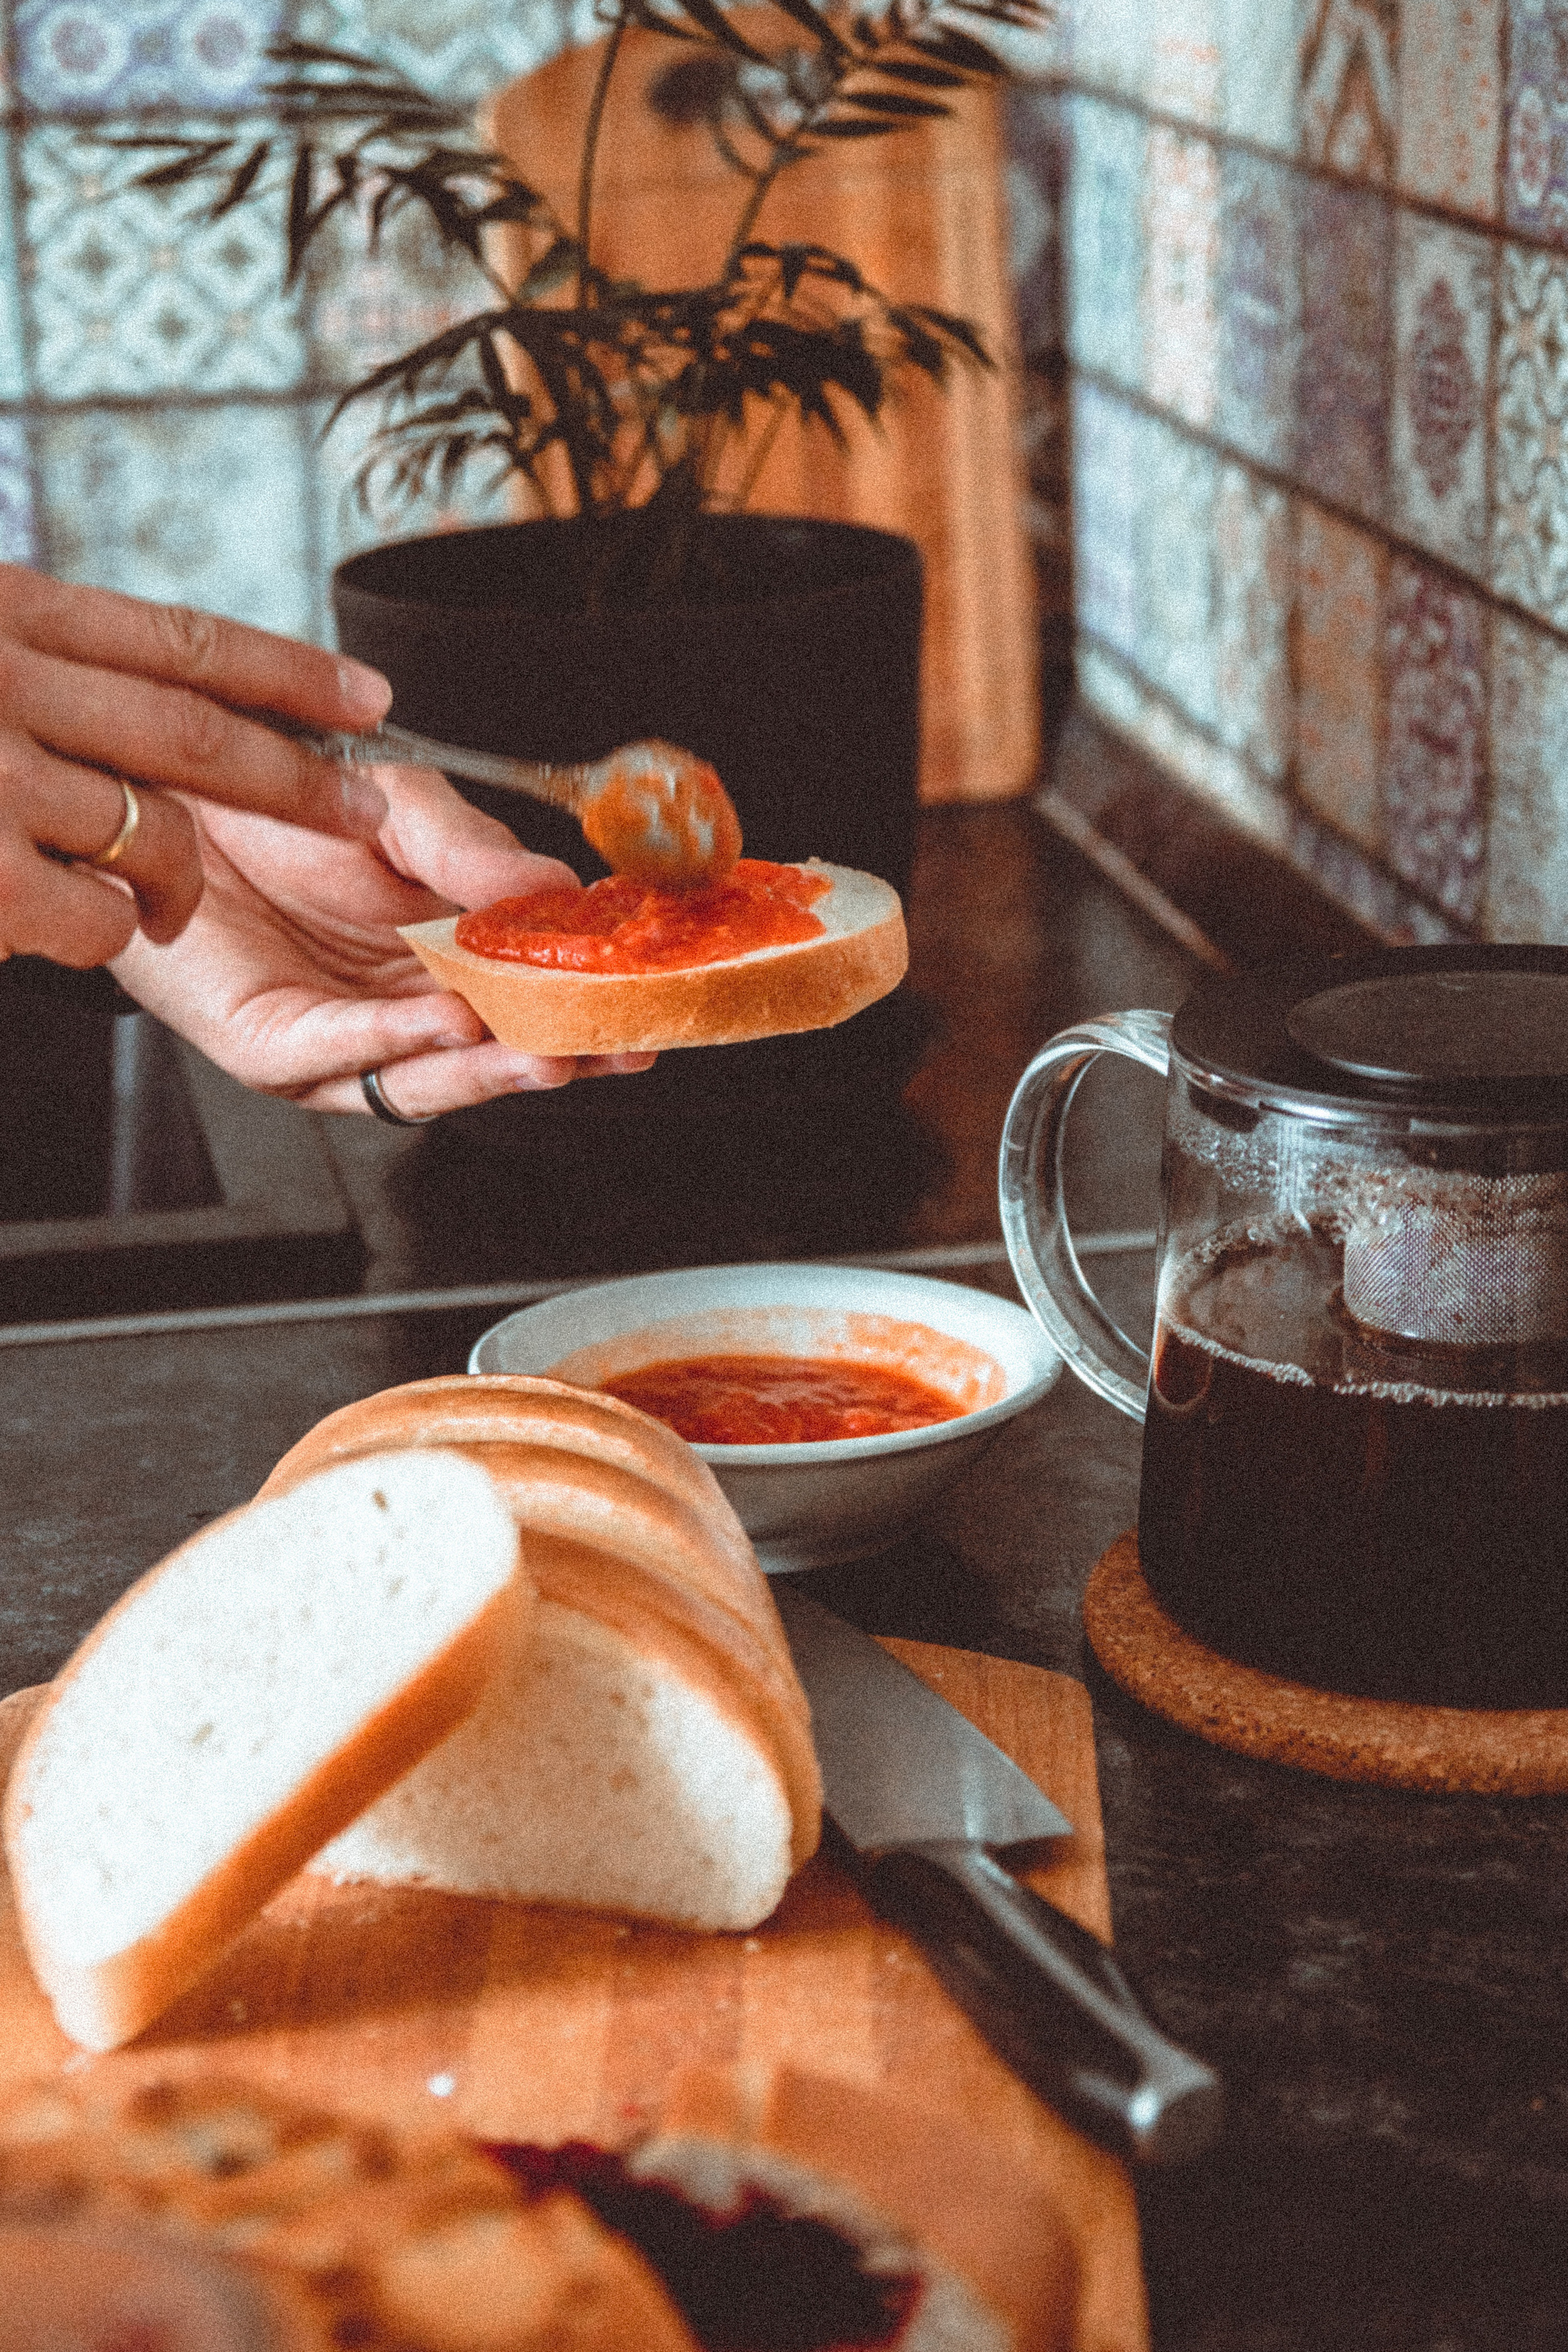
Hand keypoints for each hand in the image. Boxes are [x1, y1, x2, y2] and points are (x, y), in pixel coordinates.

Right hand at [0, 564, 393, 968]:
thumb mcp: (1, 667)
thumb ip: (103, 672)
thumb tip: (209, 683)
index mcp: (14, 619)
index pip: (178, 640)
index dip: (283, 671)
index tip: (372, 698)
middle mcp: (2, 684)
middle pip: (191, 734)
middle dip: (292, 785)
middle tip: (361, 816)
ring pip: (154, 835)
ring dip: (178, 876)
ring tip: (172, 902)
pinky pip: (102, 920)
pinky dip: (114, 927)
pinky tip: (89, 918)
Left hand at [111, 763, 656, 1113]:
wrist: (159, 788)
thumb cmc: (277, 803)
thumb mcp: (402, 808)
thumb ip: (472, 852)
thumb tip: (563, 891)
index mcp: (438, 965)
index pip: (525, 1005)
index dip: (585, 1013)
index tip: (643, 1011)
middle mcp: (392, 1015)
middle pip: (486, 1056)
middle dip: (554, 1058)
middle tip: (613, 1051)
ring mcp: (333, 1041)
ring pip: (420, 1075)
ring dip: (484, 1068)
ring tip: (544, 1053)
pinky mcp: (268, 1047)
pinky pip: (338, 1055)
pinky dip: (394, 1042)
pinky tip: (444, 1022)